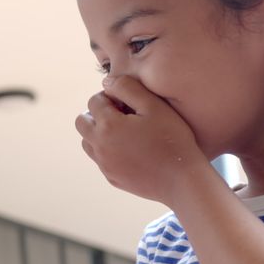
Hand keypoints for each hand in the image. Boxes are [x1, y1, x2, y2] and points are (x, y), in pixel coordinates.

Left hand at [75, 75, 207, 204]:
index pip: (94, 101)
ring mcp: (104, 164)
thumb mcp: (153, 106)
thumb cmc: (171, 139)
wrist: (181, 180)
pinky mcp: (111, 177)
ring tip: (125, 132)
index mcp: (108, 125)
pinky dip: (108, 150)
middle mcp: (99, 146)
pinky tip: (132, 149)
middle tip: (121, 114)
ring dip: (99, 132)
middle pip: (82, 122)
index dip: (110, 96)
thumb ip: (127, 88)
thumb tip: (106, 83)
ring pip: (87, 142)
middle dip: (97, 113)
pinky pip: (100, 159)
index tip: (128, 102)